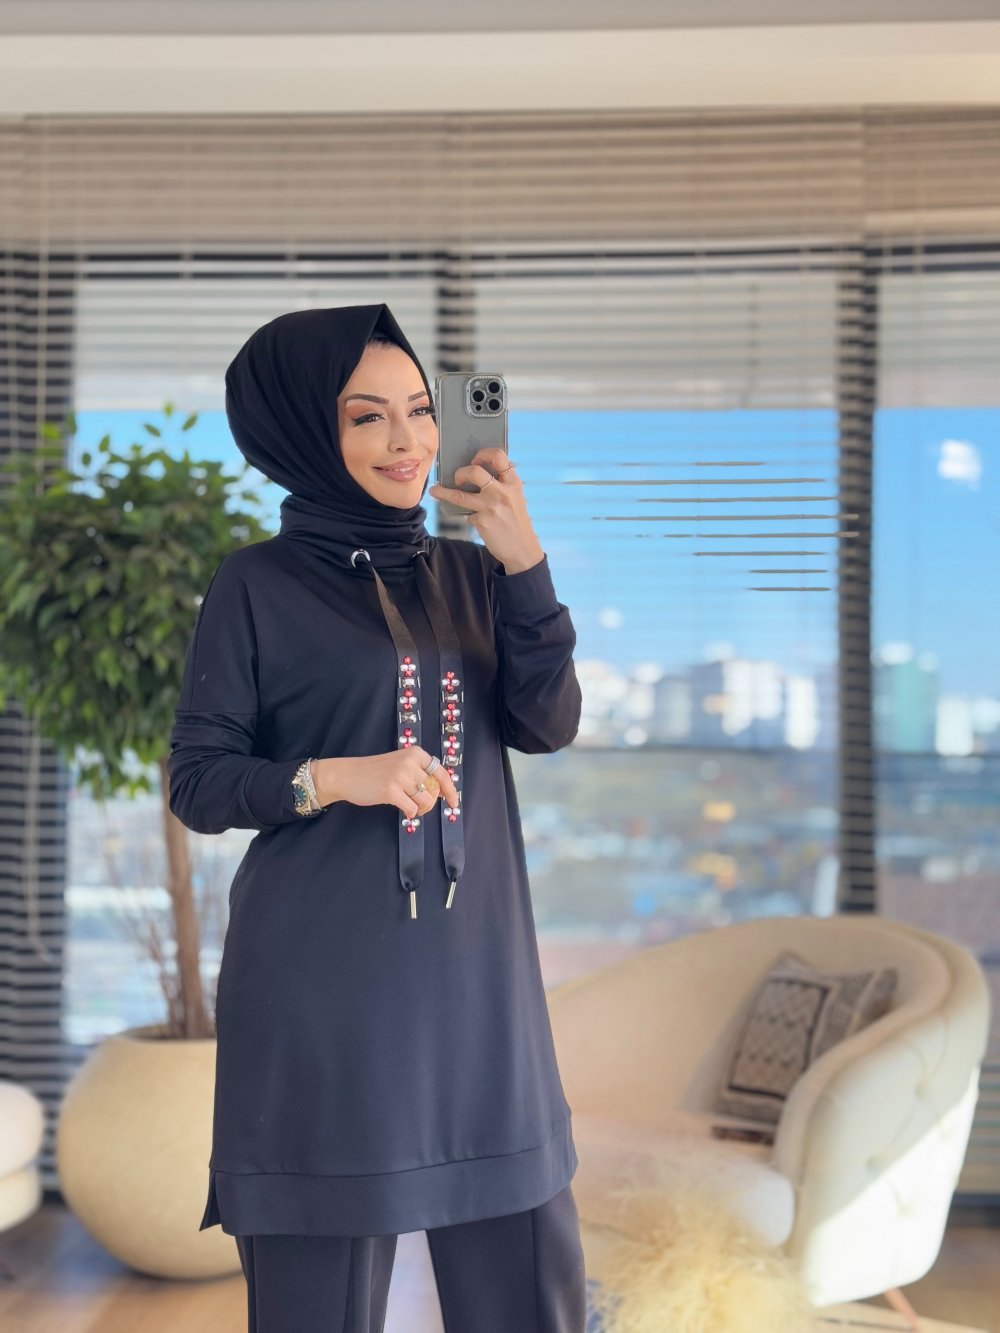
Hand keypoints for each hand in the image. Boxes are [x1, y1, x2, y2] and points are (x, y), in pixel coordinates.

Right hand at [313, 750, 459, 819]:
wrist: (346, 775)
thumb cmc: (373, 772)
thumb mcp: (399, 764)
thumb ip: (419, 774)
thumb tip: (441, 792)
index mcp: (415, 753)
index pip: (441, 773)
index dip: (450, 790)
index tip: (454, 803)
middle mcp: (409, 762)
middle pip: (434, 790)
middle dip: (430, 803)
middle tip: (418, 806)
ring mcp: (400, 776)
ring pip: (425, 801)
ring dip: (420, 809)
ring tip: (409, 807)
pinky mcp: (391, 791)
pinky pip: (412, 809)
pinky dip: (410, 813)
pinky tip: (403, 811)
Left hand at [428, 447, 544, 573]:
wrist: (523, 549)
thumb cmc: (517, 522)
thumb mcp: (516, 498)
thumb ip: (503, 484)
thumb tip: (479, 471)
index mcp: (513, 483)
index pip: (498, 456)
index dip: (483, 454)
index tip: (474, 460)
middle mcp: (502, 492)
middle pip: (475, 472)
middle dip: (461, 473)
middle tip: (458, 478)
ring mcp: (491, 507)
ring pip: (460, 495)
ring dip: (443, 492)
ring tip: (435, 490)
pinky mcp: (482, 522)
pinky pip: (468, 515)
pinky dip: (470, 517)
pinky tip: (478, 522)